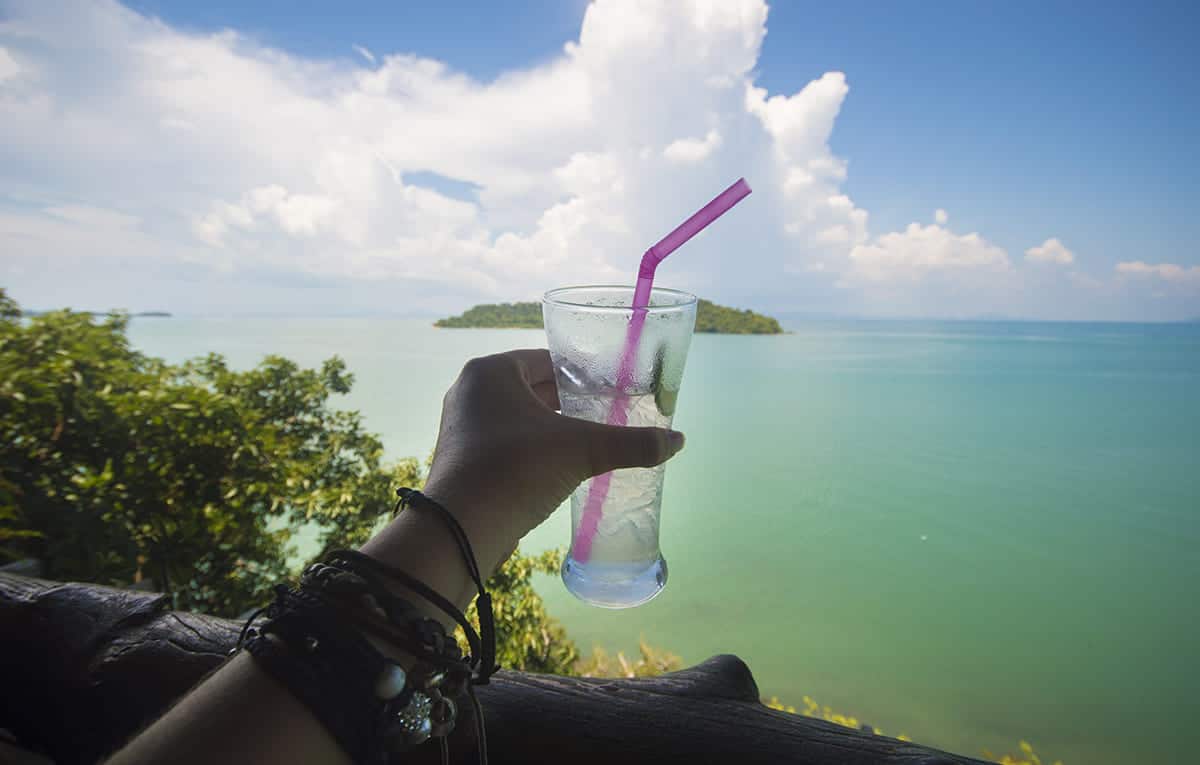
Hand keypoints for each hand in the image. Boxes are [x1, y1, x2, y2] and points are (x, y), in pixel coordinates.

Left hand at [422, 349, 683, 567]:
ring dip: (552, 427)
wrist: (461, 530)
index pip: (547, 360)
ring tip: (591, 439)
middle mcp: (470, 391)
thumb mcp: (582, 451)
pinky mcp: (462, 459)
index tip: (613, 387)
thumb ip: (631, 443)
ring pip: (519, 417)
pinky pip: (506, 442)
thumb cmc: (517, 470)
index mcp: (491, 371)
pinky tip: (561, 466)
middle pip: (533, 387)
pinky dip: (533, 448)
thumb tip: (678, 442)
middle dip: (570, 401)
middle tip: (609, 413)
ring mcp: (462, 427)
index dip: (583, 372)